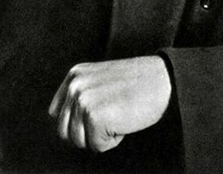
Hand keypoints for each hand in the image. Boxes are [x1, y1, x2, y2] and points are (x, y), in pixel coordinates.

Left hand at [47, 55, 172, 152]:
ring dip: (101, 136)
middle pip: (65, 132)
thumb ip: (81, 95)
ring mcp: (83, 101)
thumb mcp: (101, 81)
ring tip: (120, 116)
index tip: (101, 113)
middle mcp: (74, 86)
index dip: (79, 122)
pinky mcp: (94, 117)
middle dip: (88, 133)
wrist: (165, 81)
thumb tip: (66, 127)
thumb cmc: (139, 84)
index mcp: (74, 76)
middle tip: (113, 116)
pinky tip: (125, 121)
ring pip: (79, 142)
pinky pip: (97, 146)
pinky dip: (113, 141)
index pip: (58, 115)